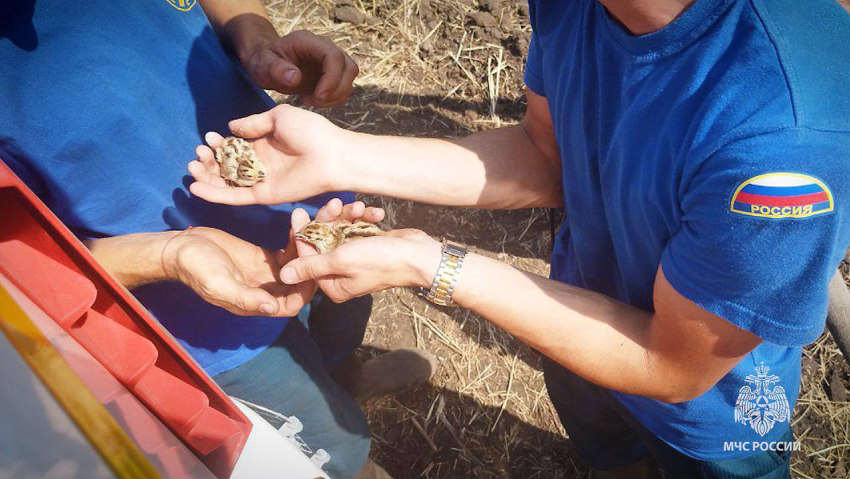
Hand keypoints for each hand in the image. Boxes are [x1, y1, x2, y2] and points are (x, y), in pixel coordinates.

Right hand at [161, 215, 313, 316]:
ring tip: (314, 221)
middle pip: (301, 282)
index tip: (310, 260)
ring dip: (309, 247)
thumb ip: (244, 297)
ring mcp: (268, 274)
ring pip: (299, 266)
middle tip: (320, 233)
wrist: (180, 248)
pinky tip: (299, 221)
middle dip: (314, 261)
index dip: (306, 285)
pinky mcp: (266, 258)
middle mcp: (267, 291)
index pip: (293, 302)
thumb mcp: (217, 282)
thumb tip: (271, 307)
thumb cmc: (195, 267)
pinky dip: (297, 238)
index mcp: (257, 303)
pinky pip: (290, 251)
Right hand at [188, 105, 352, 204]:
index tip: (207, 138)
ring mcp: (261, 181)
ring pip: (226, 182)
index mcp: (264, 144)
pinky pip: (235, 197)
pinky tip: (196, 188)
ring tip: (192, 167)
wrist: (331, 155)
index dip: (218, 144)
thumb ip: (253, 123)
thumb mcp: (279, 117)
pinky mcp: (264, 196)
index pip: (232, 146)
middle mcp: (260, 164)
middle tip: (197, 153)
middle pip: (225, 166)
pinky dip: (215, 194)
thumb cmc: (312, 132)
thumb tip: (231, 126)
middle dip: (208, 160)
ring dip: (206, 176)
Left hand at [240, 29, 357, 106]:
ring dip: (336, 96)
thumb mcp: (262, 64)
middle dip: (336, 90)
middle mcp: (325, 48)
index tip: (318, 96)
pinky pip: (343, 88)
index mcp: (309, 42)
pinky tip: (313, 100)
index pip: (334, 56)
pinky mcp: (333, 74)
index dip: (332, 78)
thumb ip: (276, 69)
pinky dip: (333, 99)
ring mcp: (331, 61)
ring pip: (349, 79)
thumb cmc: (263, 61)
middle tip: (314, 101)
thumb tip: (295, 78)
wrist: (267, 63)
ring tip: (311, 101)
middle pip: (349, 67)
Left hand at [280, 203, 441, 302]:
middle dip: (329, 221)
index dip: (302, 234)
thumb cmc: (381, 261)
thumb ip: (311, 266)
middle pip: (323, 241)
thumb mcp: (341, 261)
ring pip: (340, 230)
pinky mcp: (367, 245)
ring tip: (360, 207)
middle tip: (333, 203)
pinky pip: (356, 228)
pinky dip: (364, 219)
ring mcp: (355, 259)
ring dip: (350, 216)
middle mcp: (341, 273)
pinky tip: (374, 213)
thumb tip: (284, 276)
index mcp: (333, 285)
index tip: (298, 213)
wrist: (420, 255)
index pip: (307, 257)